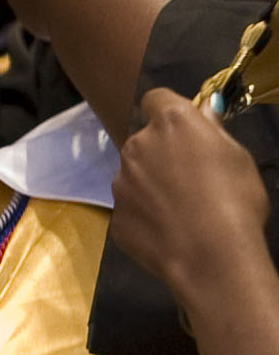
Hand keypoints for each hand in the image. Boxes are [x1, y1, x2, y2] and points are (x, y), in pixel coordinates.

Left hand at [113, 87, 275, 313]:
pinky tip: (169, 229)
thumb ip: (212, 130)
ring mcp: (120, 182)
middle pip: (145, 139)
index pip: (157, 98)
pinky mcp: (115, 215)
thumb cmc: (235, 200)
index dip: (171, 111)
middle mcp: (137, 146)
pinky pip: (131, 206)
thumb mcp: (238, 156)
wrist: (210, 255)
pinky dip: (145, 213)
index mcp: (170, 123)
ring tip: (181, 208)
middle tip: (191, 176)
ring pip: (135, 174)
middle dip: (162, 150)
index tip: (187, 128)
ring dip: (151, 182)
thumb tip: (202, 112)